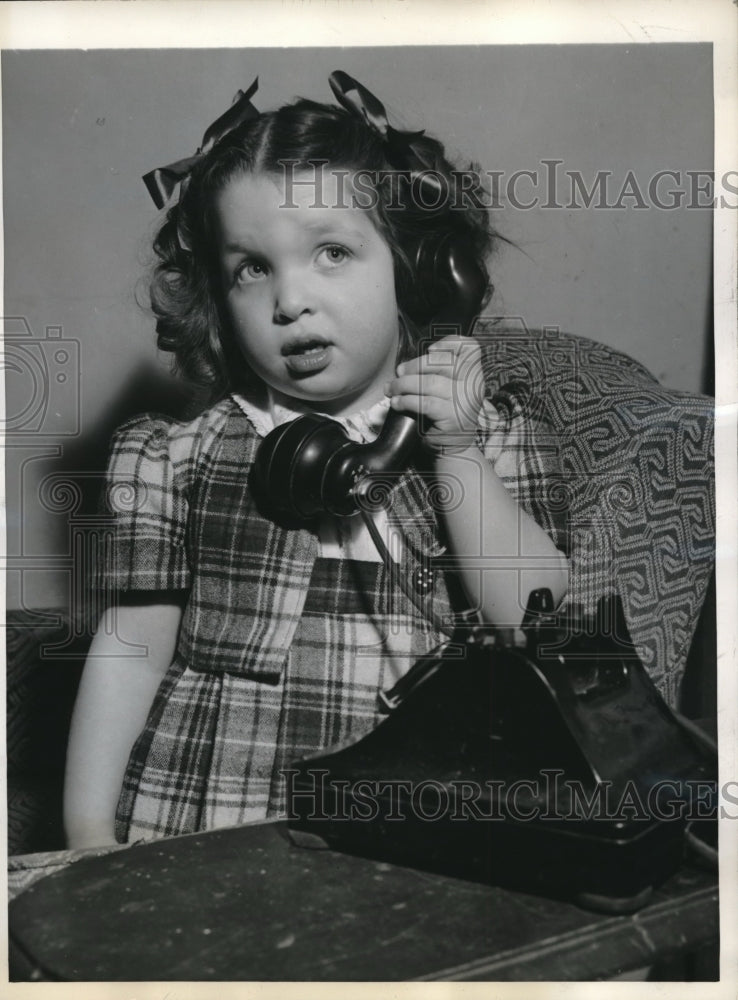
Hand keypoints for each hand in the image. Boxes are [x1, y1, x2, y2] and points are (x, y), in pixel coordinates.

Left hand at [385, 336, 485, 453]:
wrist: (454, 447)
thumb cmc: (445, 414)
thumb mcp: (448, 389)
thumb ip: (437, 372)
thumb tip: (404, 365)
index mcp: (474, 373)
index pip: (470, 347)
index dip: (449, 343)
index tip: (429, 351)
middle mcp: (473, 385)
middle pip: (442, 362)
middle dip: (414, 365)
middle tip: (398, 373)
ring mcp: (464, 401)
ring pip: (429, 382)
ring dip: (403, 384)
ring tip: (391, 389)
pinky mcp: (451, 417)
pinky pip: (424, 402)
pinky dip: (406, 401)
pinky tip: (397, 403)